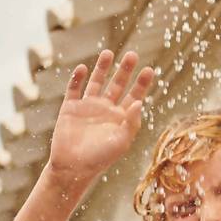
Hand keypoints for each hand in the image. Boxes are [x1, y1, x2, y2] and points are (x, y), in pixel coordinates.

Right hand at [48, 50, 154, 184]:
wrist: (72, 168)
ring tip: (109, 53)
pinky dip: (77, 78)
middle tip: (133, 55)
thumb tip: (140, 102)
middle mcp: (106, 109)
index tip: (149, 70)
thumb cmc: (100, 158)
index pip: (134, 96)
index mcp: (121, 118)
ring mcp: (88, 107)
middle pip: (117, 84)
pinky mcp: (70, 108)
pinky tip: (83, 68)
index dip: (142, 83)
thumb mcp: (121, 142)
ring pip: (96, 82)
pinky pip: (74, 89)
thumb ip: (131, 122)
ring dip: (102, 68)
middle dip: (125, 70)